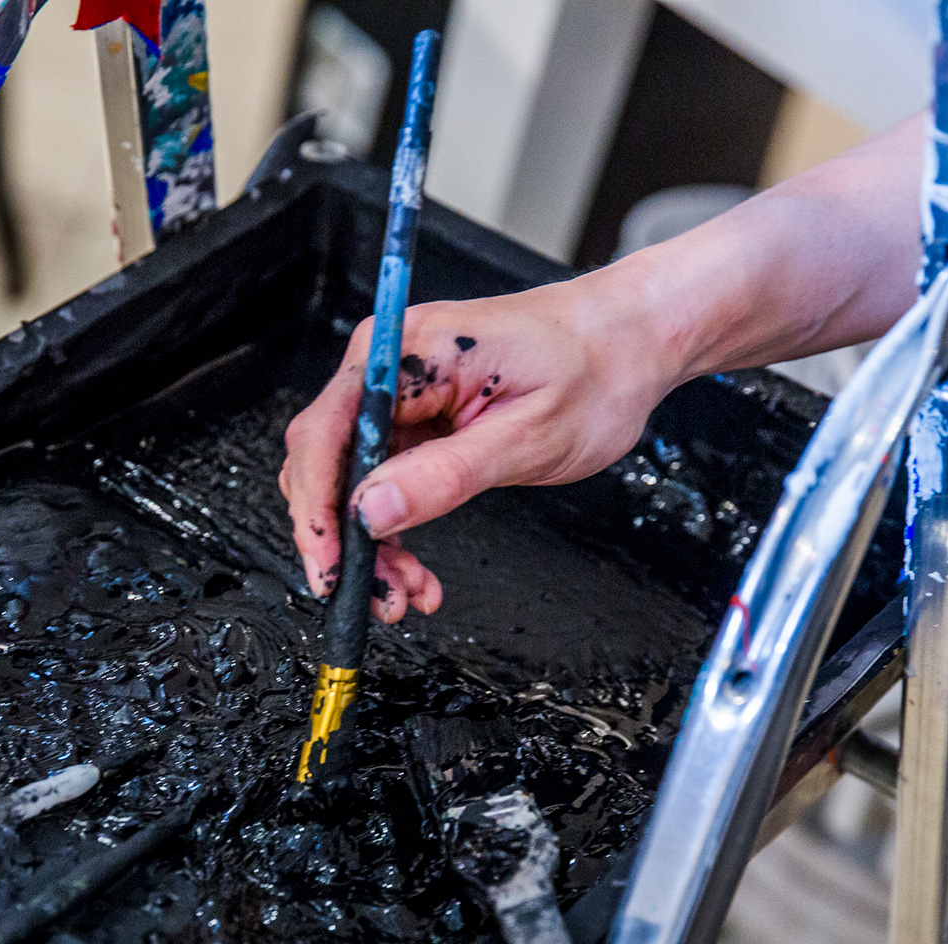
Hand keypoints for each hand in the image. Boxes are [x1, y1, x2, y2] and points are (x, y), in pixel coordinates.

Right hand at [280, 274, 686, 621]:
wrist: (629, 342)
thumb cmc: (594, 371)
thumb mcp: (527, 436)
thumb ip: (445, 475)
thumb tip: (372, 511)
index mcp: (406, 353)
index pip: (325, 436)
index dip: (318, 511)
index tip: (331, 570)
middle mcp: (388, 365)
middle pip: (326, 463)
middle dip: (345, 539)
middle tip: (383, 597)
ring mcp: (398, 392)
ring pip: (349, 482)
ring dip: (369, 544)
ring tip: (407, 591)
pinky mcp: (415, 417)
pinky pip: (380, 480)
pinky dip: (391, 528)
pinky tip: (414, 567)